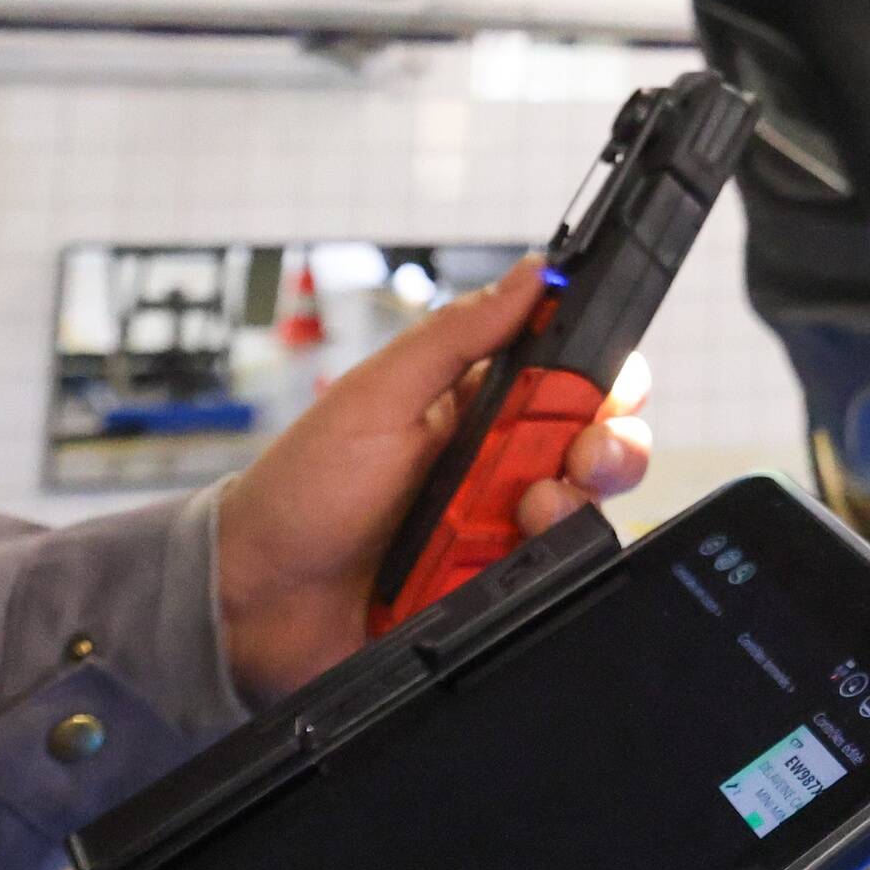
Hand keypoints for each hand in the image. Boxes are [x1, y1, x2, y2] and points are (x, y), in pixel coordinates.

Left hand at [212, 271, 653, 702]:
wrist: (257, 597)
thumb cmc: (302, 490)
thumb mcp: (378, 395)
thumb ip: (458, 334)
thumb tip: (531, 271)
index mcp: (479, 406)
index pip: (574, 379)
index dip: (607, 380)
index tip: (605, 388)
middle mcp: (501, 467)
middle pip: (601, 447)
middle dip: (611, 447)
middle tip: (581, 456)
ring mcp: (501, 533)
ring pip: (588, 515)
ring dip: (569, 508)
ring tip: (525, 513)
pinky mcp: (496, 591)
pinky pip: (555, 583)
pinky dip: (543, 572)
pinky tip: (499, 563)